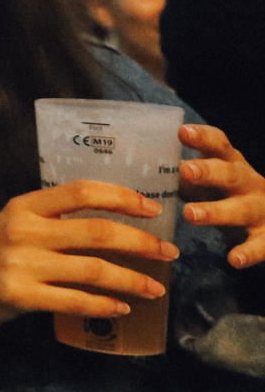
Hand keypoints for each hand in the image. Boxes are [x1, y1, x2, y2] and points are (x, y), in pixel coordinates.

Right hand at [0, 180, 176, 326]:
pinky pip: (74, 301)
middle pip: (97, 232)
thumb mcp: (15, 222)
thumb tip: (113, 223)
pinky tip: (120, 308)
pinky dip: (103, 306)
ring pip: (92, 270)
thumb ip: (54, 218)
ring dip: (131, 281)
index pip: (81, 191)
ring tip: (154, 288)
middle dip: (141, 243)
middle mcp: (24, 231)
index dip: (122, 197)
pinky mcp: (20, 296)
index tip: (152, 209)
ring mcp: (22, 264)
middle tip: (168, 253)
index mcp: (25, 206)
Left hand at [181, 123, 264, 268]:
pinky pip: (261, 244)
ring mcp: (261, 209)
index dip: (202, 137)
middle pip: (230, 174)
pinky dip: (248, 252)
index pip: (218, 145)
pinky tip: (233, 259)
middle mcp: (248, 182)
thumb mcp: (210, 181)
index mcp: (230, 164)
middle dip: (209, 172)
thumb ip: (183, 176)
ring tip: (190, 214)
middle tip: (186, 171)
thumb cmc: (229, 194)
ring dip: (217, 211)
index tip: (182, 132)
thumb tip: (138, 168)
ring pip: (241, 208)